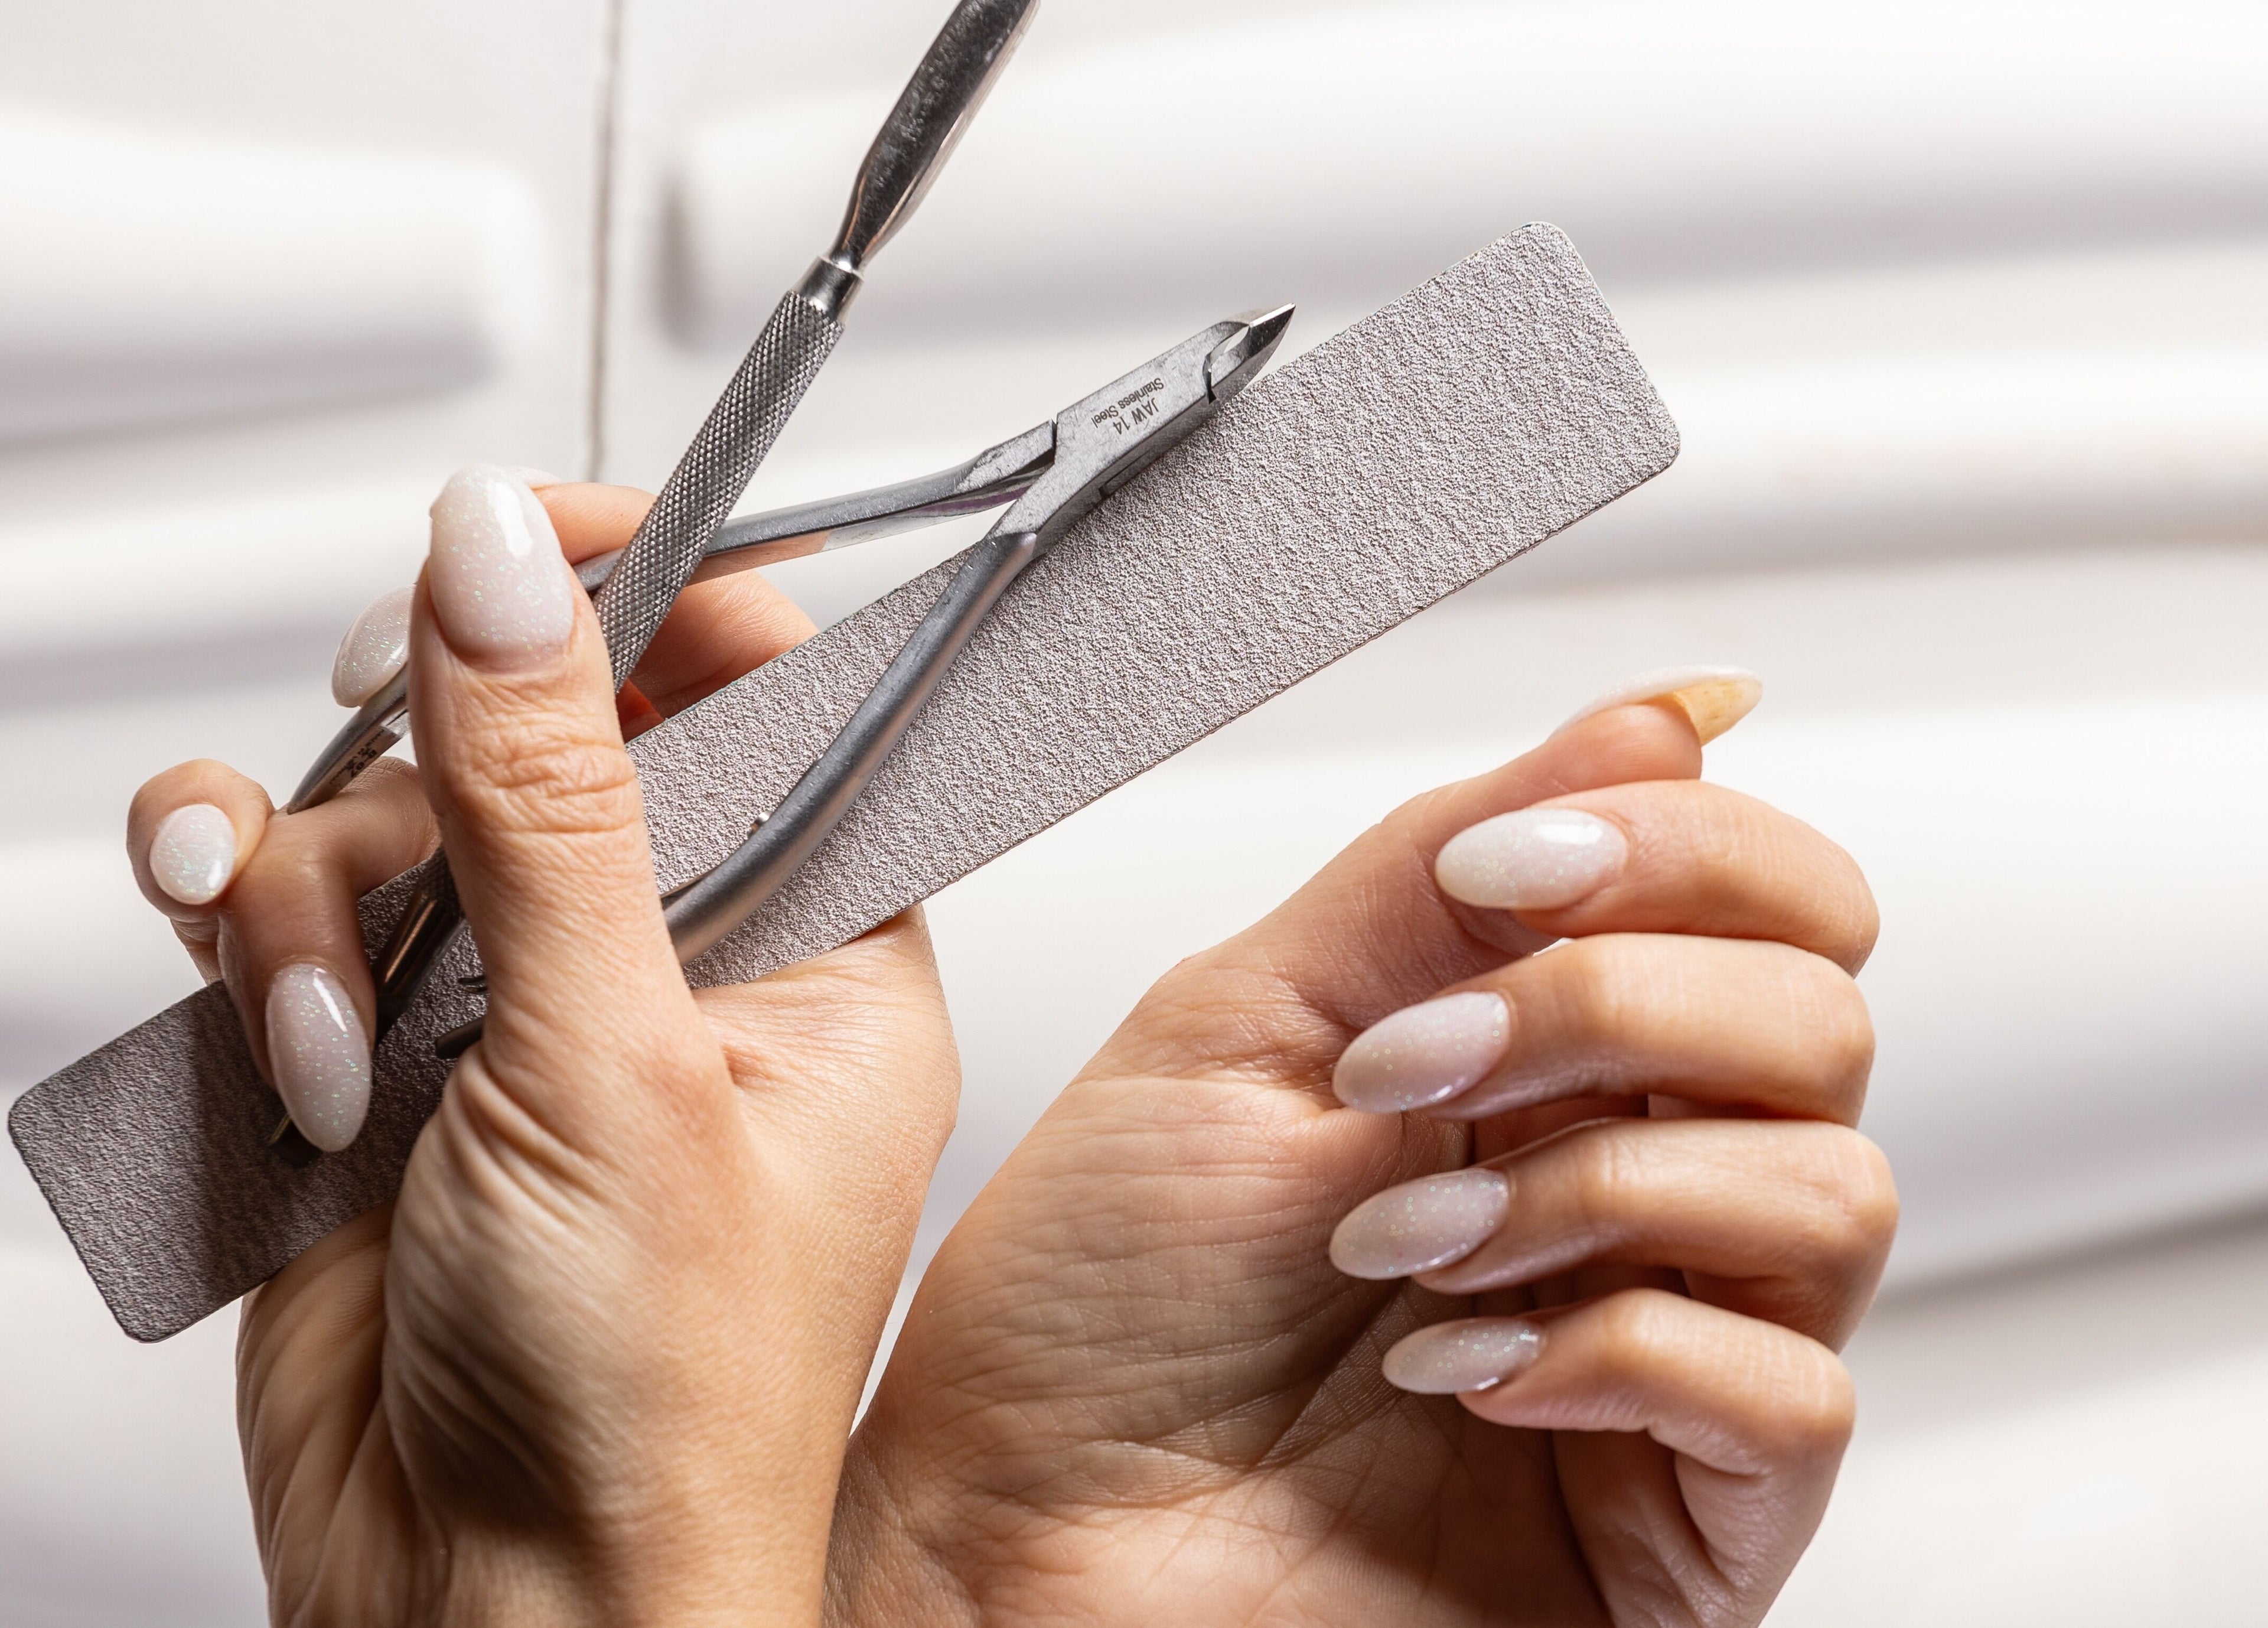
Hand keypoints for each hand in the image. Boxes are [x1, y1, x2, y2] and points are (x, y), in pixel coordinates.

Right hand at [127, 470, 957, 1624]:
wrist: (498, 1622)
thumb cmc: (653, 1412)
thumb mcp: (620, 1066)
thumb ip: (557, 795)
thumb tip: (512, 567)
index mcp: (820, 942)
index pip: (761, 677)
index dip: (650, 587)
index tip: (530, 542)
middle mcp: (673, 958)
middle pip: (540, 715)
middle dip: (439, 762)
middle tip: (418, 815)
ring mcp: (518, 1003)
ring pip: (388, 804)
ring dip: (328, 887)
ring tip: (350, 1038)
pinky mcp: (384, 1059)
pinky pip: (287, 902)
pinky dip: (248, 939)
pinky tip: (274, 1032)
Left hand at [831, 671, 1889, 1626]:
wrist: (1018, 1547)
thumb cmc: (1093, 1312)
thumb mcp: (1247, 1020)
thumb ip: (1451, 863)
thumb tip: (1663, 714)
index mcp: (1540, 1055)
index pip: (1763, 898)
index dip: (1674, 848)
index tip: (1497, 879)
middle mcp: (1626, 1184)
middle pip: (1822, 1015)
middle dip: (1611, 1011)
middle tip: (1414, 1073)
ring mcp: (1669, 1349)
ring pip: (1839, 1187)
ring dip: (1592, 1189)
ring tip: (1408, 1252)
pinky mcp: (1686, 1514)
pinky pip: (1793, 1395)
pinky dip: (1624, 1350)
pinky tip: (1469, 1367)